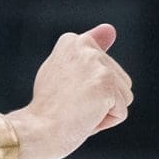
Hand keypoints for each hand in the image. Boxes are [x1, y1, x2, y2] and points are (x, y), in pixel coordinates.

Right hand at [4, 23, 133, 158]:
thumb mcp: (64, 71)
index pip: (103, 69)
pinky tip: (83, 119)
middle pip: (118, 82)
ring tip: (77, 111)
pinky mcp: (107, 86)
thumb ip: (88, 50)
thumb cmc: (47, 108)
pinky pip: (121, 113)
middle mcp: (86, 47)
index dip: (87, 88)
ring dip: (104, 111)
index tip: (64, 91)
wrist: (35, 131)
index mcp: (73, 41)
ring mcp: (98, 66)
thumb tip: (111, 28)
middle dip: (100, 100)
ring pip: (123, 97)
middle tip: (69, 104)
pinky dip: (105, 122)